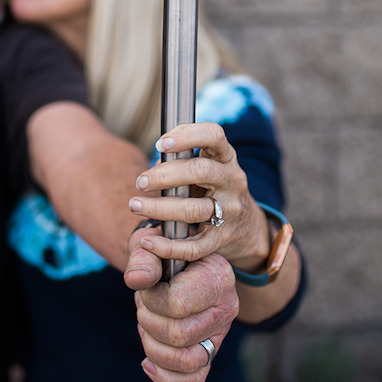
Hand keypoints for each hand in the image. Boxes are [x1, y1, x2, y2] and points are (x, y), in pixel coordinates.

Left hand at [124, 245, 238, 381]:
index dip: (151, 301)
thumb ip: (143, 259)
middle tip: (144, 306)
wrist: (174, 260)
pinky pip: (194, 378)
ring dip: (153, 348)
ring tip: (146, 327)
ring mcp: (220, 333)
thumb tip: (137, 280)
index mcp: (217, 276)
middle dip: (149, 323)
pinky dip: (166, 376)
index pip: (178, 304)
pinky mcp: (211, 351)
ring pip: (187, 360)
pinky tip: (148, 361)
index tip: (146, 288)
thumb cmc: (161, 252)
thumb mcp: (149, 245)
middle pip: (180, 335)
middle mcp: (225, 307)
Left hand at [127, 121, 271, 272]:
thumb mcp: (208, 167)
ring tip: (135, 205)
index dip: (187, 135)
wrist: (246, 226)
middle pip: (201, 171)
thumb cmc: (213, 187)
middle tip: (140, 181)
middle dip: (165, 175)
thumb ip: (183, 161)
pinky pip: (194, 246)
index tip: (160, 143)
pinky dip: (168, 246)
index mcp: (226, 158)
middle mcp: (232, 181)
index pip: (214, 135)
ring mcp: (229, 211)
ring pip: (194, 210)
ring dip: (159, 208)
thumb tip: (155, 164)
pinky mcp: (221, 239)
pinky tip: (147, 241)